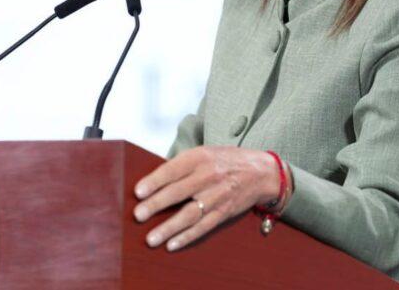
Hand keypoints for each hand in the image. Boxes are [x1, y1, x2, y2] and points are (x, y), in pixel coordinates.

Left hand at [132, 146, 282, 250]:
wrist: (260, 172)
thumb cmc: (224, 161)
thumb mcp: (204, 154)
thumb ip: (180, 166)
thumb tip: (151, 183)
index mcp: (200, 158)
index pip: (173, 169)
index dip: (154, 181)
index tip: (138, 192)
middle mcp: (209, 176)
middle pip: (178, 192)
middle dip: (157, 205)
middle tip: (138, 215)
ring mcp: (217, 196)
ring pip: (190, 214)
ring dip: (169, 228)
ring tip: (151, 238)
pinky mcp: (224, 212)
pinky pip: (203, 227)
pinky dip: (187, 237)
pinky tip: (172, 244)